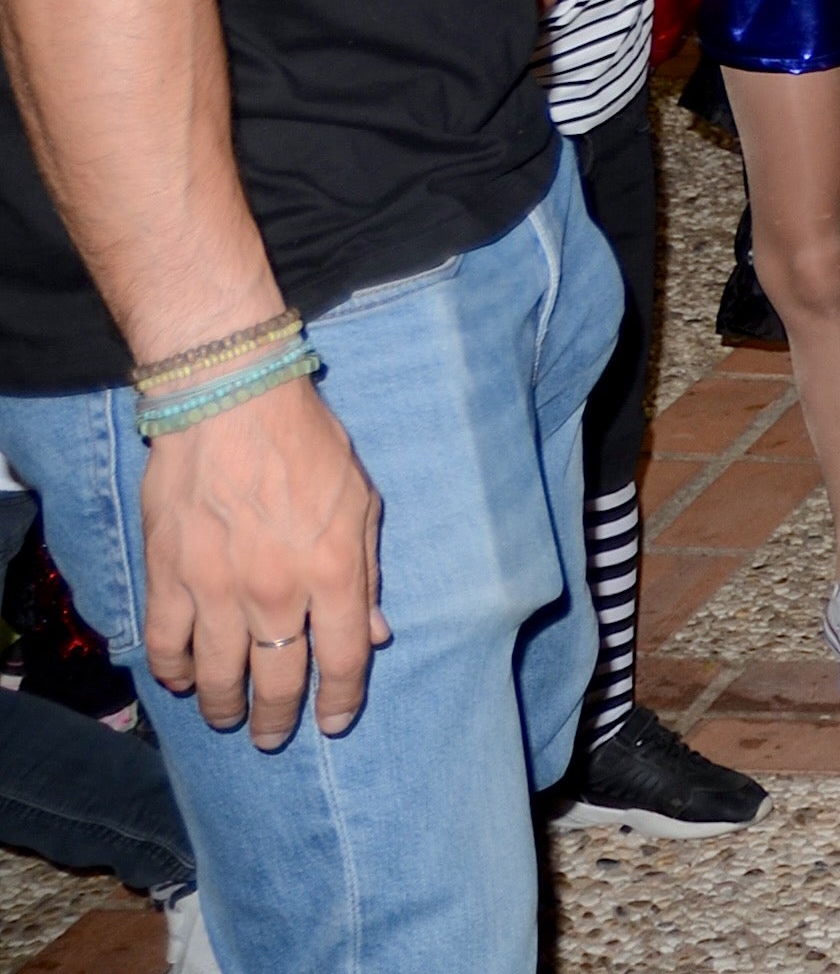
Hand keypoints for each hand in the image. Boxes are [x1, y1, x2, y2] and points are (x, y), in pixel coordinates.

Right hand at [140, 376, 385, 744]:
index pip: (342, 659)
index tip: (332, 724)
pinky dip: (173, 672)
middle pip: (278, 680)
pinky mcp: (168, 576)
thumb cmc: (308, 444)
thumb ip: (367, 572)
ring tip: (228, 718)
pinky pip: (166, 645)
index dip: (338, 701)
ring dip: (224, 706)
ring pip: (218, 674)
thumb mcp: (361, 503)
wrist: (231, 402)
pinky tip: (183, 681)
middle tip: (273, 736)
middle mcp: (276, 591)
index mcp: (334, 572)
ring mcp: (217, 588)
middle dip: (278, 719)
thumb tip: (375, 633)